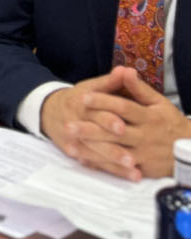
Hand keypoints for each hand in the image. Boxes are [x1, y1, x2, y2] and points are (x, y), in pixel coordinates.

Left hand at [63, 67, 190, 179]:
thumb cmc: (170, 123)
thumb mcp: (160, 103)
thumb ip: (139, 89)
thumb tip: (126, 70)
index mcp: (150, 116)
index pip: (123, 107)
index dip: (104, 102)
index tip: (83, 97)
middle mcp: (146, 135)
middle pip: (115, 131)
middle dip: (90, 129)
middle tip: (68, 125)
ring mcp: (144, 153)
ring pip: (115, 151)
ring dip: (91, 149)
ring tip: (70, 145)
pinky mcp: (144, 169)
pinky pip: (119, 168)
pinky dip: (102, 165)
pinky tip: (84, 161)